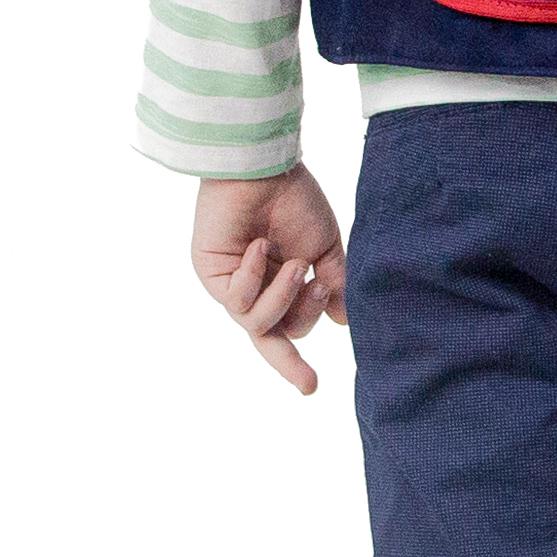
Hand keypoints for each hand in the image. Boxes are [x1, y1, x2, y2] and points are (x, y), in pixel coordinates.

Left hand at [191, 164, 347, 395]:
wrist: (265, 168)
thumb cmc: (294, 200)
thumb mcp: (325, 248)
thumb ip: (334, 286)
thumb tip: (345, 322)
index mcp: (280, 286)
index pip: (285, 334)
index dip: (292, 365)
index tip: (310, 388)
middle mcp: (253, 289)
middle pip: (274, 335)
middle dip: (302, 315)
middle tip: (319, 283)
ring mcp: (231, 284)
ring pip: (256, 323)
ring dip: (282, 297)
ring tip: (295, 263)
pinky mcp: (211, 274)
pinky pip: (236, 301)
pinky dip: (254, 277)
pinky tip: (261, 246)